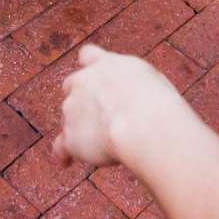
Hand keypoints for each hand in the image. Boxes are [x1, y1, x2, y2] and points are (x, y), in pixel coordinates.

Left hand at [54, 45, 188, 167]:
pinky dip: (64, 154)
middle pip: (71, 86)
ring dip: (78, 128)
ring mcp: (72, 109)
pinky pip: (61, 146)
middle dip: (80, 98)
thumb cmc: (157, 103)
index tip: (95, 78)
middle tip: (97, 114)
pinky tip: (66, 162)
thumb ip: (133, 82)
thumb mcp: (149, 79)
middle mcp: (83, 82)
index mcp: (105, 64)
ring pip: (67, 118)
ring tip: (96, 146)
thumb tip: (133, 93)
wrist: (144, 123)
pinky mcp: (70, 136)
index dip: (90, 67)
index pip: (88, 55)